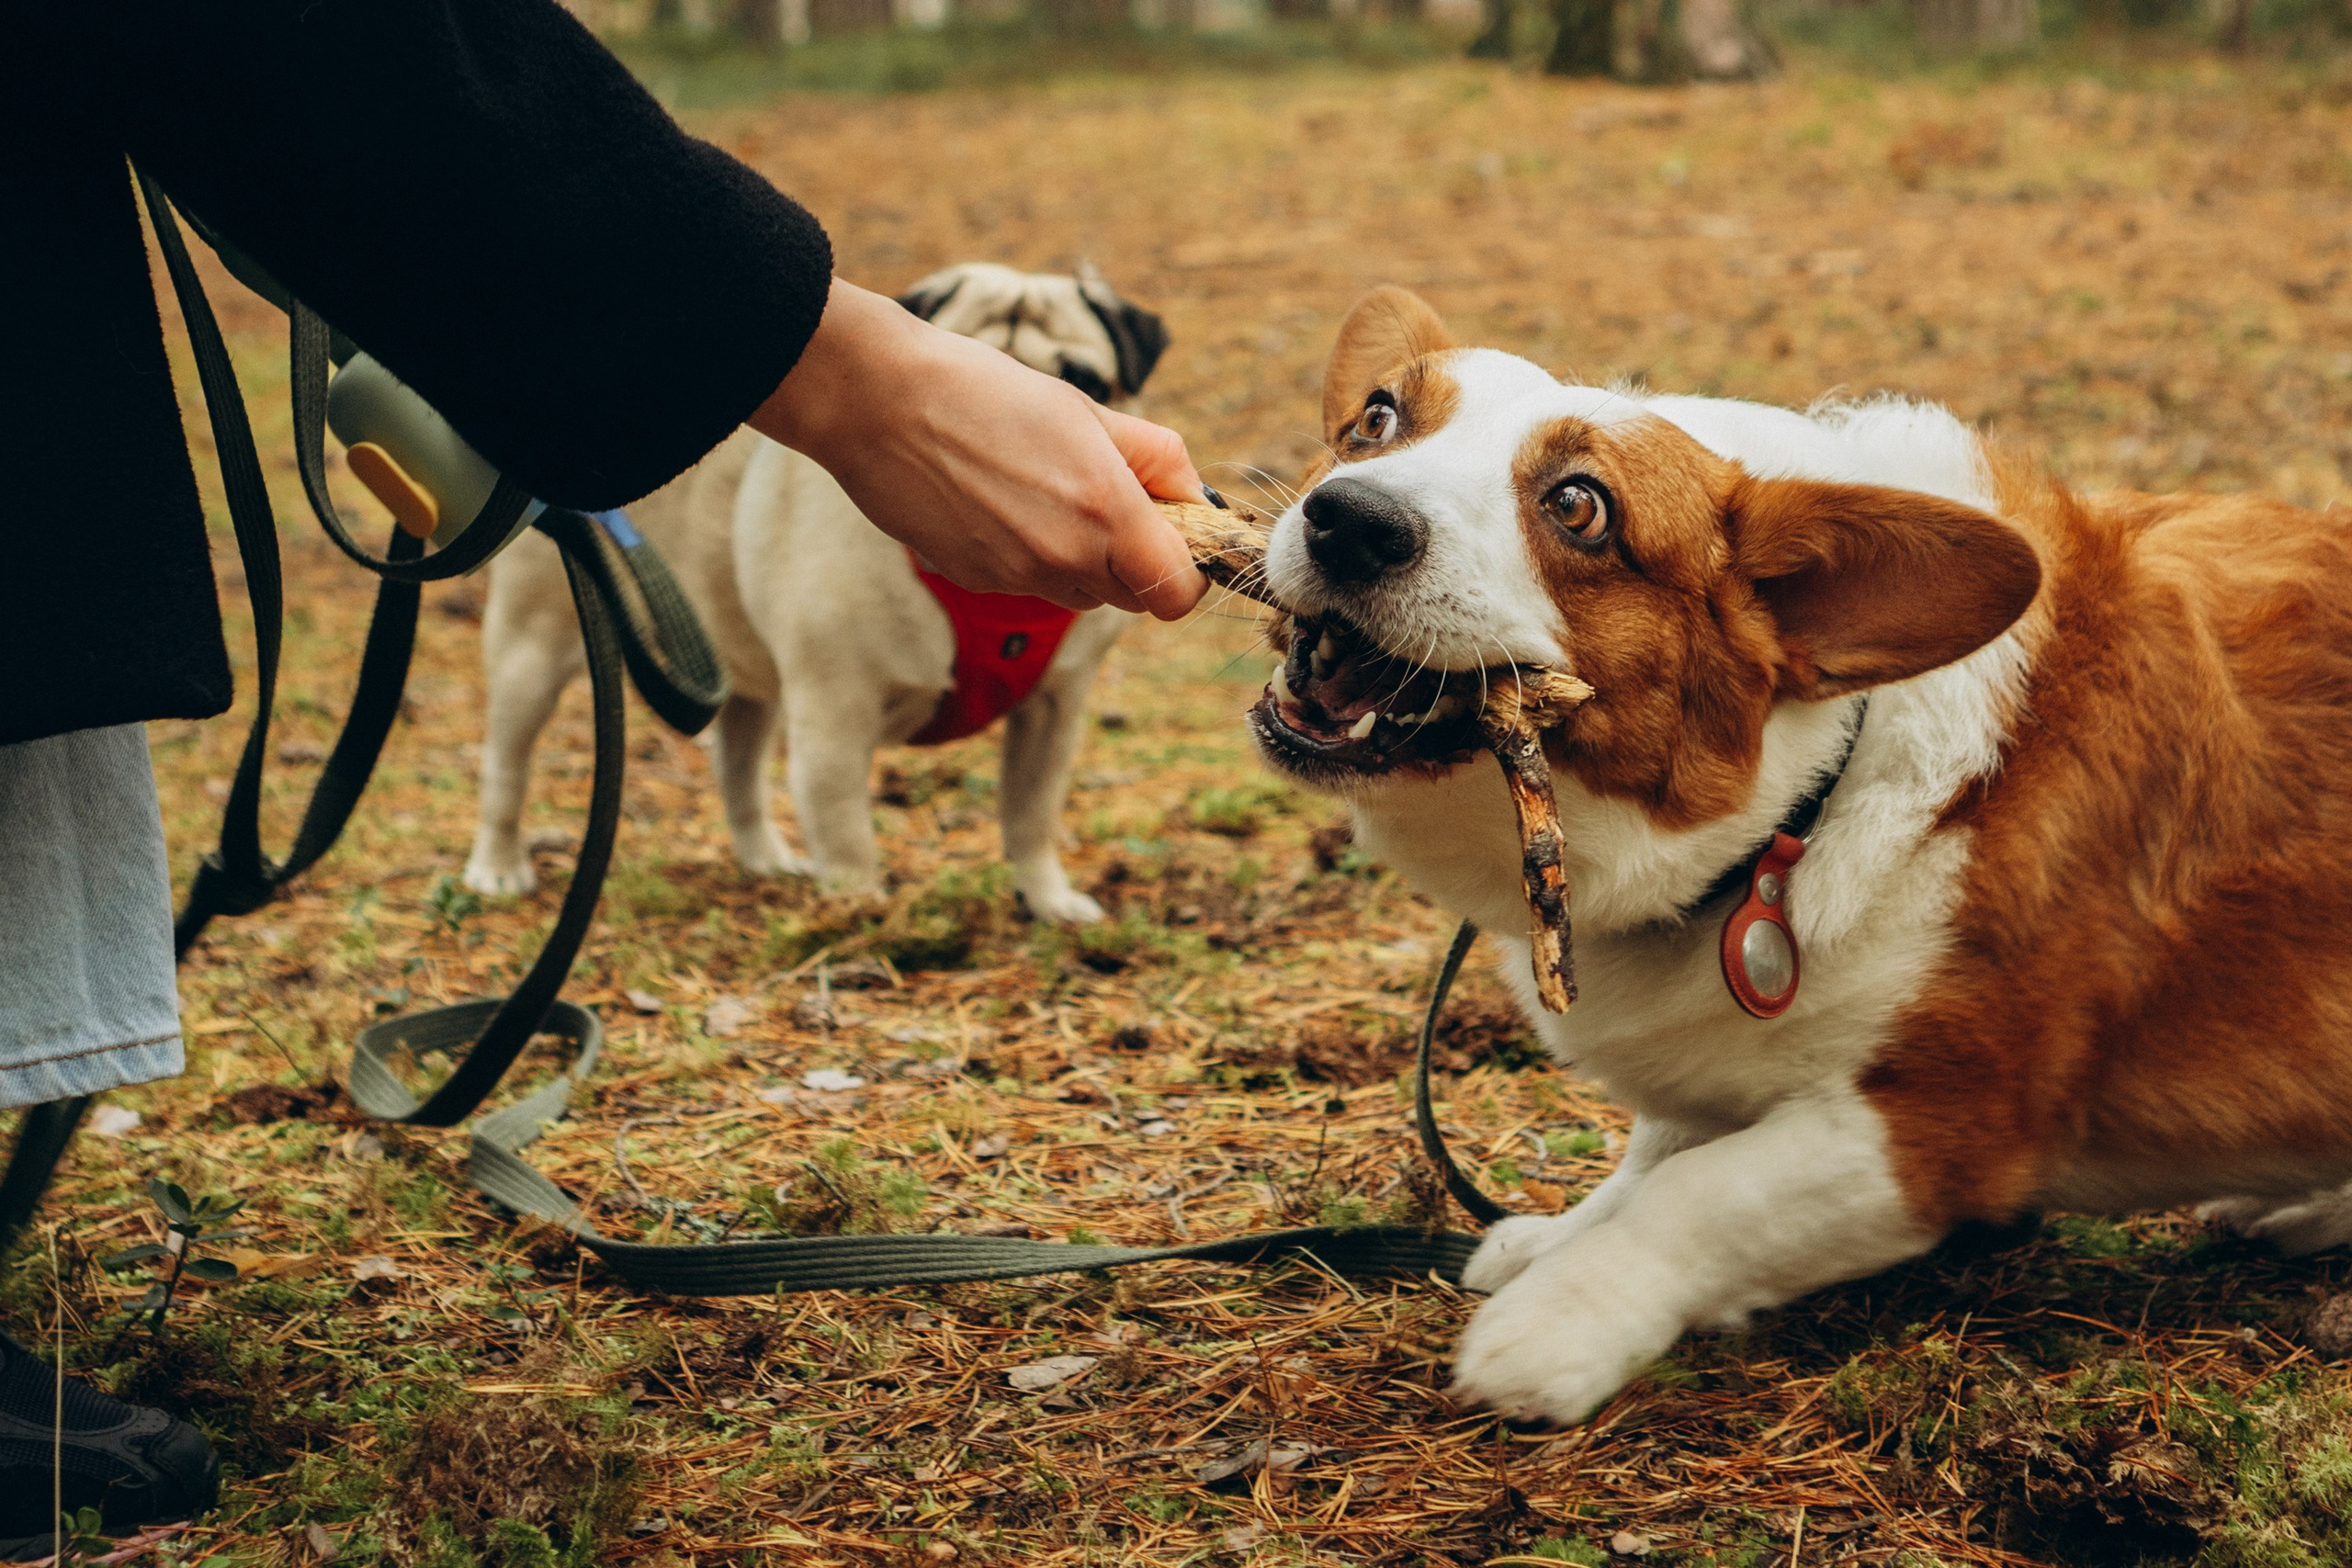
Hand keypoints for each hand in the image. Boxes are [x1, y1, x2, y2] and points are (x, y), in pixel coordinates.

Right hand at [749, 278, 1208, 617]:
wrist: (879, 402)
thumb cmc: (984, 392)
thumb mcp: (1087, 410)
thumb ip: (1155, 458)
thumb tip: (1193, 497)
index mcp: (1105, 510)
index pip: (1177, 594)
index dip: (1186, 574)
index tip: (1176, 538)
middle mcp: (1065, 557)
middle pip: (1133, 599)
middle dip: (1136, 561)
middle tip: (1111, 502)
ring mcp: (1017, 578)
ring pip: (1081, 594)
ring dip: (1084, 559)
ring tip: (1046, 492)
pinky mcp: (977, 582)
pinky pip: (1031, 584)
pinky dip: (1033, 556)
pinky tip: (1000, 501)